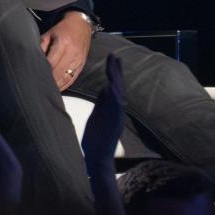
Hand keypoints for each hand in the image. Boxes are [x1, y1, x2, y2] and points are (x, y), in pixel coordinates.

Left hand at [40, 11, 92, 90]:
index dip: (43, 71)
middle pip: (58, 72)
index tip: (34, 77)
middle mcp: (73, 53)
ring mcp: (79, 60)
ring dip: (56, 86)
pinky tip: (57, 89)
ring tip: (45, 91)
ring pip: (66, 77)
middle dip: (48, 80)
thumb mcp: (48, 34)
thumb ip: (41, 46)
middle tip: (37, 86)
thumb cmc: (62, 29)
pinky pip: (72, 79)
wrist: (81, 25)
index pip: (51, 62)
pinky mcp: (82, 65)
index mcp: (63, 43)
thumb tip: (33, 59)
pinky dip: (64, 85)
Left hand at [81, 54, 126, 174]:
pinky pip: (115, 109)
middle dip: (116, 71)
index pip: (113, 86)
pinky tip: (111, 86)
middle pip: (118, 87)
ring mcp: (116, 118)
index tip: (112, 59)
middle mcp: (116, 111)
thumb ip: (102, 103)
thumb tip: (105, 88)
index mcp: (111, 108)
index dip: (113, 72)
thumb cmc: (96, 139)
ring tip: (114, 64)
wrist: (98, 158)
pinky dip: (114, 97)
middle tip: (114, 55)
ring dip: (116, 79)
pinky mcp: (114, 125)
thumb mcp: (98, 116)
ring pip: (118, 95)